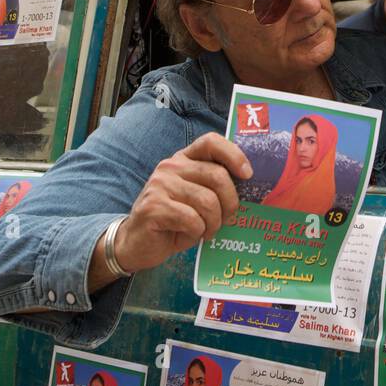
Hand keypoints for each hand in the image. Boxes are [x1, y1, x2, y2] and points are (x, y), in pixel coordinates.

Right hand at [114, 132, 251, 272]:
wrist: (137, 243)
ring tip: (206, 231)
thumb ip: (214, 185)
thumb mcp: (195, 197)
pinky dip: (197, 233)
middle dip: (230, 203)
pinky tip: (188, 236)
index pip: (211, 142)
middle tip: (226, 219)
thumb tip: (248, 184)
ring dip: (213, 223)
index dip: (234, 155)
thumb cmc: (174, 221)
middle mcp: (171, 166)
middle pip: (218, 176)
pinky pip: (192, 220)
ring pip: (208, 201)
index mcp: (184, 159)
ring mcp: (160, 185)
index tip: (248, 174)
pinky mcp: (154, 207)